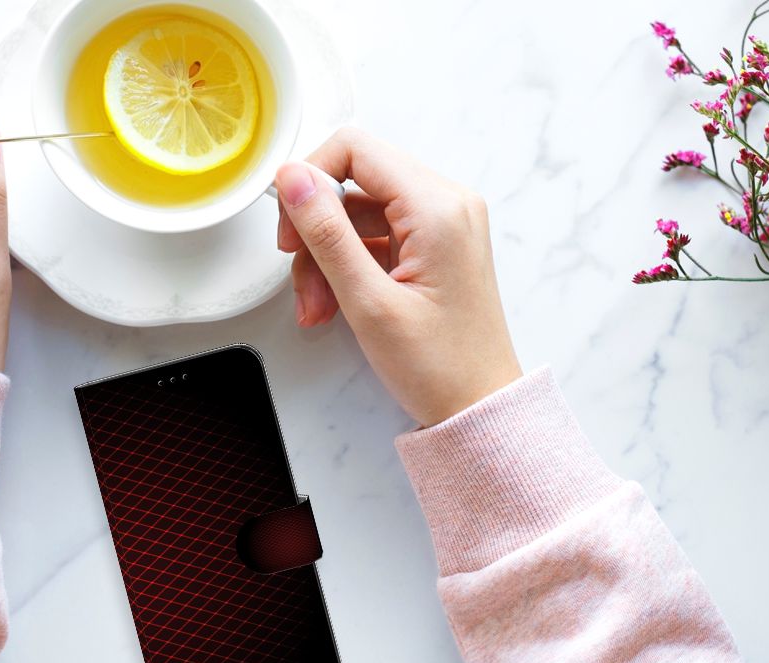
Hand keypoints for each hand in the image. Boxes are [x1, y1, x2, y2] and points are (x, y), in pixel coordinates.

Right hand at [275, 128, 520, 426]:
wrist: (479, 408)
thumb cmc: (439, 366)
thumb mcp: (368, 301)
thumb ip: (326, 233)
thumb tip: (292, 178)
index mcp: (438, 207)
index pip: (355, 149)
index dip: (310, 178)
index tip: (290, 225)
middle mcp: (446, 204)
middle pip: (353, 182)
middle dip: (316, 230)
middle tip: (300, 277)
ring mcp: (441, 224)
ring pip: (358, 214)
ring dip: (326, 257)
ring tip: (317, 308)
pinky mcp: (433, 246)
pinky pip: (375, 237)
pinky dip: (347, 267)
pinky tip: (334, 305)